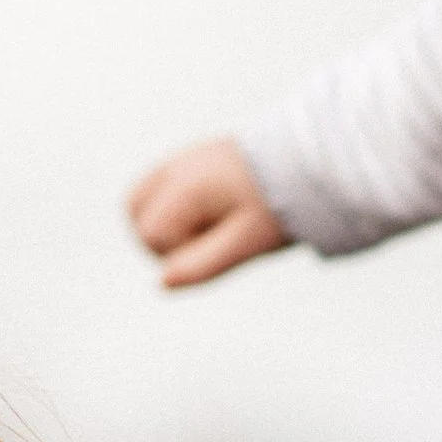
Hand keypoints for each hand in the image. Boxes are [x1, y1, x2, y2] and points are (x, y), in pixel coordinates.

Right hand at [127, 138, 288, 289]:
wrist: (306, 165)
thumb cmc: (278, 207)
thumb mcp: (246, 242)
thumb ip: (203, 264)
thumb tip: (161, 283)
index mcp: (187, 185)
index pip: (150, 234)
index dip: (178, 252)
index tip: (217, 244)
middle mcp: (175, 165)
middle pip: (135, 214)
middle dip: (163, 239)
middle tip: (211, 238)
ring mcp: (179, 158)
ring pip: (140, 200)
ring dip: (164, 224)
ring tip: (209, 226)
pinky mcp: (188, 158)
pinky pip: (158, 188)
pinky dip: (172, 207)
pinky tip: (207, 211)